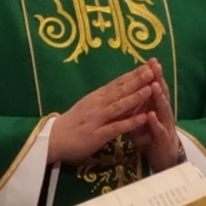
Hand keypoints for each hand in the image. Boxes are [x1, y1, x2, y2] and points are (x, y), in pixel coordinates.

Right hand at [46, 63, 185, 169]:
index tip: (147, 65)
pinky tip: (143, 117)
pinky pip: (116, 127)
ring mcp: (97, 119)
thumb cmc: (71, 124)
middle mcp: (96, 104)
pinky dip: (131, 122)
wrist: (51, 140)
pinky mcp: (97, 135)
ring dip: (135, 97)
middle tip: (153, 69)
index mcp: (95, 97)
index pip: (116, 83)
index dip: (132, 74)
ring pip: (119, 106)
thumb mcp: (86, 107)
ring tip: (151, 88)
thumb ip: (102, 100)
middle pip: (120, 90)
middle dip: (137, 80)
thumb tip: (118, 90)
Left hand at [138, 60, 184, 170]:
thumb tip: (125, 87)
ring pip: (163, 109)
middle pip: (161, 94)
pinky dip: (155, 122)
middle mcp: (162, 112)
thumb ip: (135, 103)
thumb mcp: (139, 116)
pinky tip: (151, 115)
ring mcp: (165, 125)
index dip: (151, 75)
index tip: (149, 60)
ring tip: (155, 86)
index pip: (153, 87)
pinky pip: (158, 130)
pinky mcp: (163, 140)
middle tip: (155, 66)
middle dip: (158, 79)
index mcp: (155, 106)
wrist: (161, 157)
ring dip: (159, 97)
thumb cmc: (149, 135)